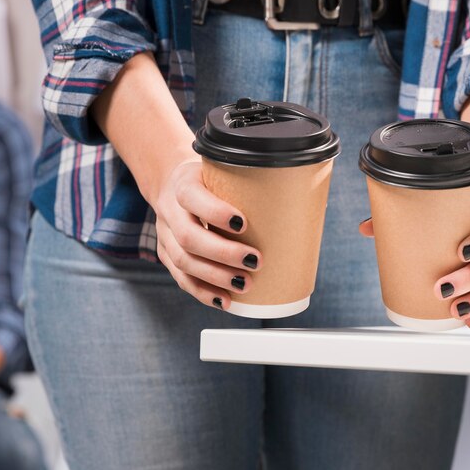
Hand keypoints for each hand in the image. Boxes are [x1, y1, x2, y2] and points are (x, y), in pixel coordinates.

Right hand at [153, 160, 262, 310]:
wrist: (173, 183)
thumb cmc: (209, 178)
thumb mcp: (222, 169)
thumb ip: (250, 181)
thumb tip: (304, 196)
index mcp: (184, 183)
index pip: (192, 197)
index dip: (215, 212)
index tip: (243, 223)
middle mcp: (170, 210)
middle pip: (187, 236)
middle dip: (222, 253)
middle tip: (255, 260)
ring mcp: (165, 234)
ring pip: (183, 261)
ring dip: (215, 277)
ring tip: (244, 283)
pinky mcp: (166, 254)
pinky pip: (181, 278)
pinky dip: (204, 292)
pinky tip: (224, 300)